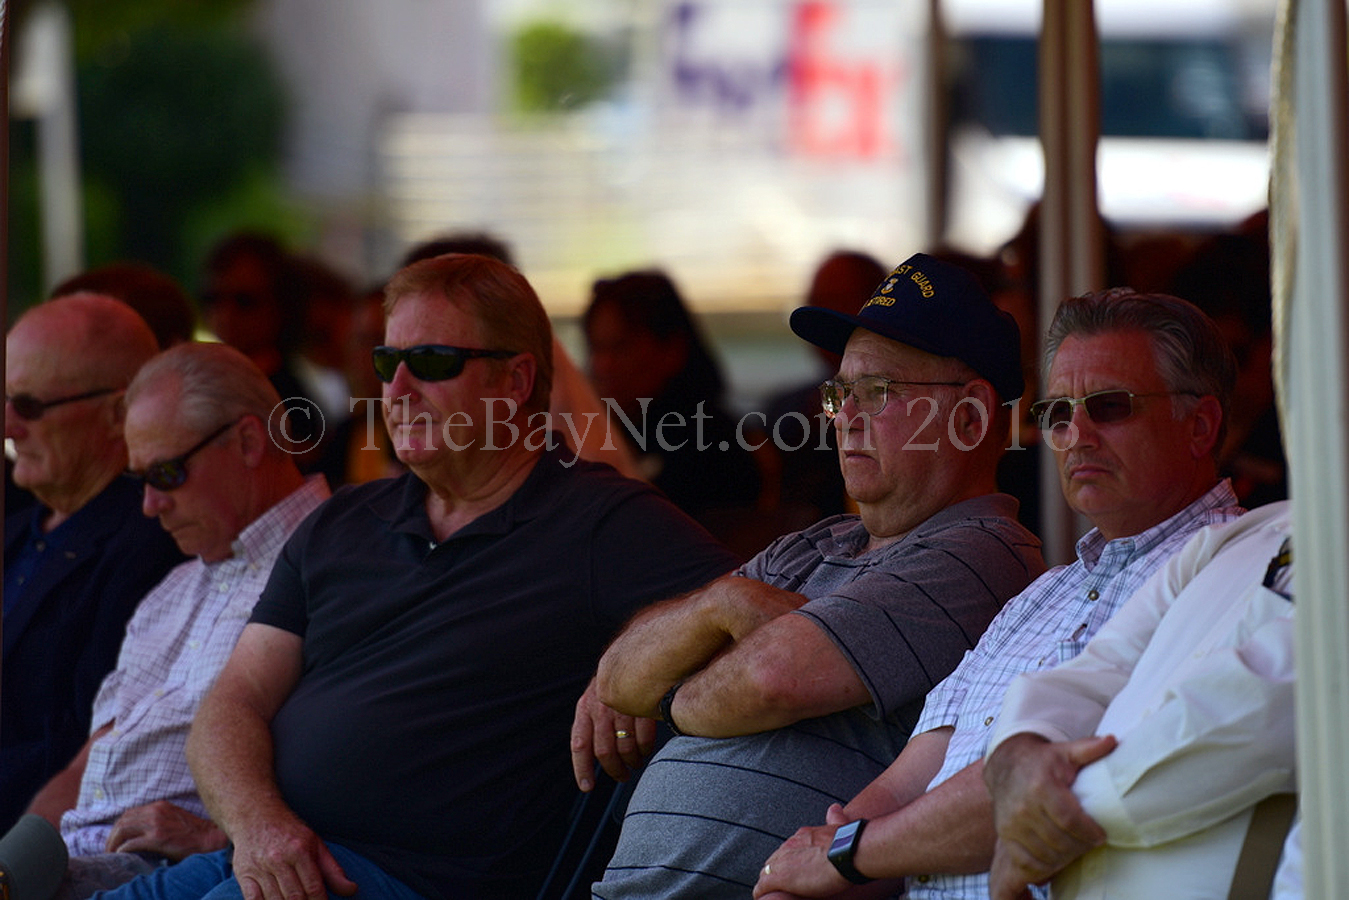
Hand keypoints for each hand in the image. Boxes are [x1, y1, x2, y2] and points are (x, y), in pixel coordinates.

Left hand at [106, 801, 228, 860]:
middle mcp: (156, 811)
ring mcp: (156, 824)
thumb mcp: (174, 818)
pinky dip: (122, 850)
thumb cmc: (194, 833)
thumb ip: (158, 819)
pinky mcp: (158, 838)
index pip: (129, 813)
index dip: (119, 826)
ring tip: (111, 853)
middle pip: (123, 820)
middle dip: (112, 835)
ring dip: (113, 843)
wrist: (209, 838)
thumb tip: (140, 832)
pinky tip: (120, 855)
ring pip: (123, 830)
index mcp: (159, 806)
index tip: (116, 838)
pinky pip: (131, 843)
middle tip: (109, 848)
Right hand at [228, 817, 356, 899]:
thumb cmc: (290, 833)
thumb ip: (333, 870)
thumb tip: (351, 890)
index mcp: (300, 850)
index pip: (313, 887)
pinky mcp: (243, 874)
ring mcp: (259, 867)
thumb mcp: (316, 845)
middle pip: (294, 897)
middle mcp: (278, 858)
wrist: (256, 815)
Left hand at [570, 678, 656, 789]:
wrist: (637, 649)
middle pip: (605, 751)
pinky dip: (646, 749)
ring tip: (635, 763)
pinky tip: (646, 750)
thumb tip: (596, 754)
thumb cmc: (616, 679)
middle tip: (622, 777)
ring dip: (632, 761)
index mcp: (586, 707)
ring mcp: (623, 707)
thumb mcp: (598, 696)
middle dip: (614, 770)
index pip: (580, 744)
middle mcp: (601, 708)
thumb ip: (593, 720)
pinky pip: (644, 738)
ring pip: (626, 748)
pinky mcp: (643, 707)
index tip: (587, 786)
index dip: (582, 768)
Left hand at [753, 805, 895, 898]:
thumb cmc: (849, 842)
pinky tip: (763, 898)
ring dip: (768, 882)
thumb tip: (834, 808)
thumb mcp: (839, 825)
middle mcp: (789, 846)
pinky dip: (762, 892)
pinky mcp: (781, 878)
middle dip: (775, 871)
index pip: (787, 849)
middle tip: (780, 884)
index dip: (787, 860)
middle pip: (774, 860)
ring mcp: (783, 862)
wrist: (849, 852)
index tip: (792, 868)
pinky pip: (763, 886)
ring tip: (772, 893)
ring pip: (766, 872)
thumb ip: (834, 817)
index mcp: (802, 836)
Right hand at [983, 733, 1116, 895]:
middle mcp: (1023, 807)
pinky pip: (1027, 861)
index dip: (1088, 832)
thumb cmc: (1042, 761)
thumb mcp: (1065, 752)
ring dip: (1065, 856)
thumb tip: (1112, 741)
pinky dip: (1045, 866)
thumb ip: (1089, 748)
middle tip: (1090, 842)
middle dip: (1080, 845)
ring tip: (1076, 847)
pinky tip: (1057, 856)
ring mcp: (1011, 823)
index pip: (1069, 819)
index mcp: (1041, 786)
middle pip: (1059, 840)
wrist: (1006, 765)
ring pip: (1045, 854)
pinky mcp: (1005, 834)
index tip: (1101, 835)